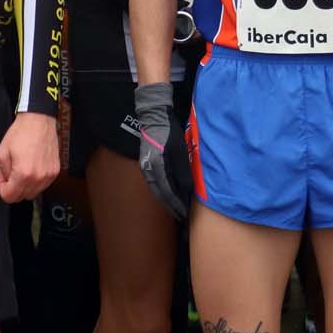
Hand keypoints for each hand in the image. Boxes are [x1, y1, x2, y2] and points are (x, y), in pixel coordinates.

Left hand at [0, 110, 59, 202]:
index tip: (3, 178)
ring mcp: (49, 175)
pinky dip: (36, 180)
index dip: (2, 188)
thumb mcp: (1, 153)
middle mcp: (38, 177)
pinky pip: (43, 185)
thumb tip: (8, 181)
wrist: (39, 121)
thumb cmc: (22, 133)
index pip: (9, 197)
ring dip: (25, 186)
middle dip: (13, 187)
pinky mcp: (55, 171)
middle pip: (22, 197)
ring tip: (22, 169)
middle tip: (11, 172)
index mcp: (23, 173)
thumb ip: (3, 173)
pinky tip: (32, 167)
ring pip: (33, 193)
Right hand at [135, 81, 191, 218]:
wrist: (154, 116)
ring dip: (166, 201)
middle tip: (181, 216)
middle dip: (171, 206)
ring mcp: (144, 167)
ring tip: (176, 209)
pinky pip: (154, 183)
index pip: (168, 191)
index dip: (177, 204)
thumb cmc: (169, 131)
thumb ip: (183, 171)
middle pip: (159, 194)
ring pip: (156, 190)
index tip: (185, 213)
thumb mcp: (180, 151)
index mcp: (157, 165)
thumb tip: (188, 191)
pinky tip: (169, 195)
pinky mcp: (145, 164)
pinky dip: (162, 192)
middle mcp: (148, 169)